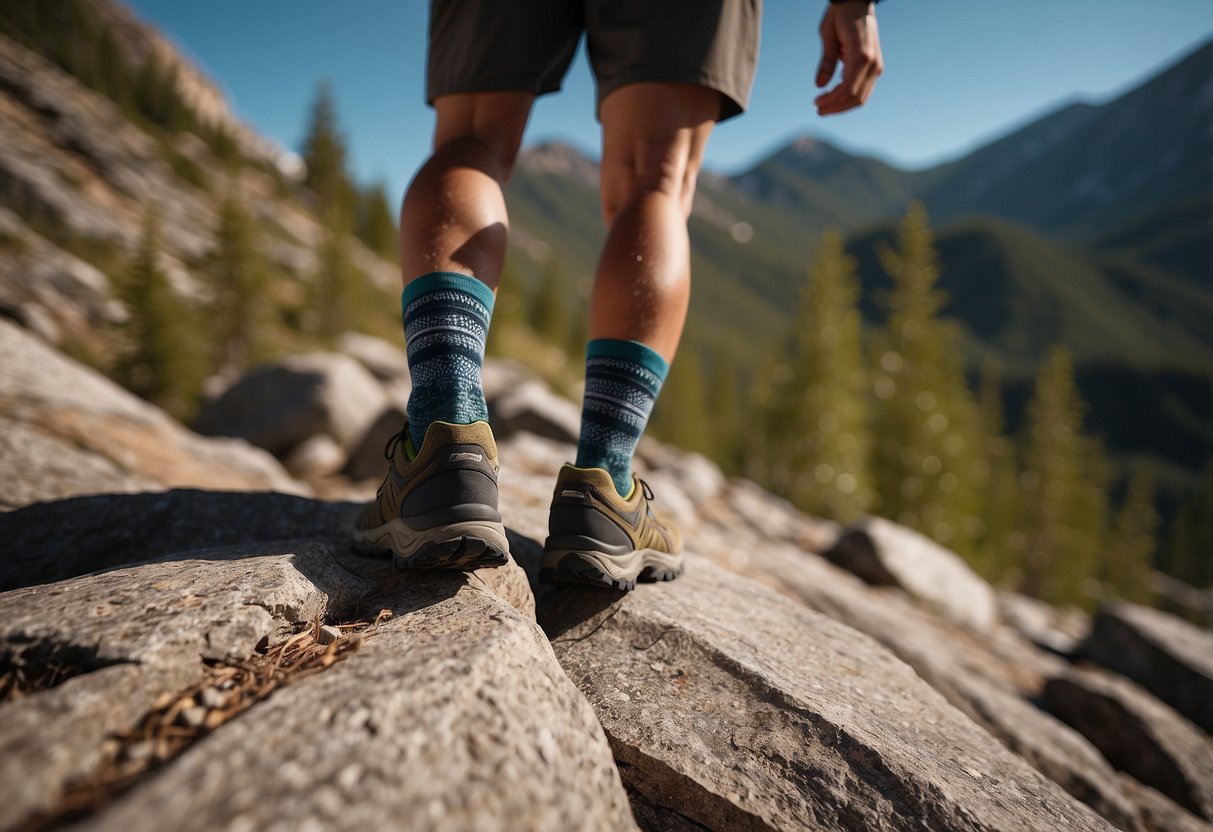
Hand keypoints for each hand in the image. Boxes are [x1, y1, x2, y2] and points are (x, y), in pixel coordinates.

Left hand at [815, 1, 882, 115]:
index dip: (832, 101)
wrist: (857, 2)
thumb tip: (819, 85)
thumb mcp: (828, 36)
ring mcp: (876, 66)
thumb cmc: (840, 16)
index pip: (848, 90)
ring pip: (861, 97)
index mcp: (861, 56)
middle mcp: (873, 63)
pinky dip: (848, 95)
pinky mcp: (874, 66)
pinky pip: (863, 89)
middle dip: (836, 107)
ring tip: (824, 104)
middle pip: (856, 98)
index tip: (816, 104)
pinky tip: (833, 93)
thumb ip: (826, 62)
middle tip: (818, 110)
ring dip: (842, 104)